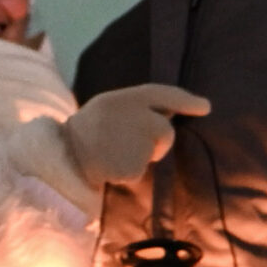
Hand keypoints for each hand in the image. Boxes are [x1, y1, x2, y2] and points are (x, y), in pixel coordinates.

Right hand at [62, 83, 211, 190]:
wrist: (59, 161)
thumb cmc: (85, 135)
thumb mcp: (106, 110)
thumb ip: (136, 109)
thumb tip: (169, 112)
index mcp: (120, 99)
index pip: (160, 93)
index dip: (185, 100)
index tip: (206, 107)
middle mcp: (131, 116)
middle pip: (164, 130)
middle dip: (159, 141)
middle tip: (137, 147)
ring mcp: (132, 142)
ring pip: (154, 152)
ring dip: (143, 157)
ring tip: (115, 156)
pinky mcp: (132, 167)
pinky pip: (141, 171)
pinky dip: (132, 173)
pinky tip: (112, 169)